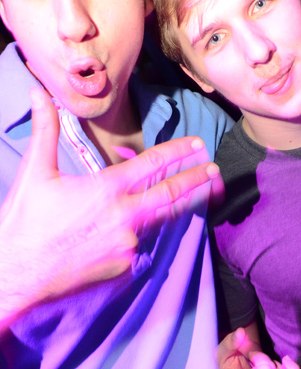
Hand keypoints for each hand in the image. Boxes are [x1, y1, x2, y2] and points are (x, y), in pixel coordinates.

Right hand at [0, 87, 220, 324]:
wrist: (16, 274)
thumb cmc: (24, 222)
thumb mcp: (36, 173)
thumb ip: (45, 131)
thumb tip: (37, 93)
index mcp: (106, 189)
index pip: (151, 165)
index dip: (177, 152)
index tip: (197, 145)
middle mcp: (124, 216)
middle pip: (170, 195)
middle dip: (195, 180)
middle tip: (214, 170)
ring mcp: (127, 243)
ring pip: (154, 221)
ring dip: (169, 208)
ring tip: (187, 197)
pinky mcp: (124, 266)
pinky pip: (136, 245)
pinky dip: (135, 235)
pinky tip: (120, 233)